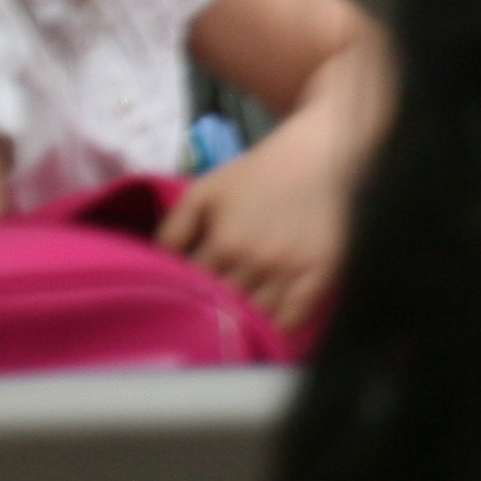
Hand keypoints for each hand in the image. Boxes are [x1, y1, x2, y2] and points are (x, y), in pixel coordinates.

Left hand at [159, 130, 355, 335]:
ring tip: (239, 322)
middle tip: (211, 314)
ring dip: (245, 323)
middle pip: (225, 308)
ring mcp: (291, 271)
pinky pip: (294, 319)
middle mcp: (256, 262)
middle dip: (214, 312)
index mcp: (224, 243)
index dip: (188, 296)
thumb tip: (157, 270)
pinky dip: (278, 327)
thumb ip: (173, 231)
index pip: (193, 290)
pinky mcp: (322, 274)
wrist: (322, 153)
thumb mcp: (205, 191)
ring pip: (258, 319)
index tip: (187, 301)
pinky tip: (271, 324)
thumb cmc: (260, 173)